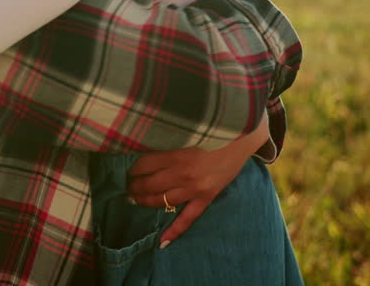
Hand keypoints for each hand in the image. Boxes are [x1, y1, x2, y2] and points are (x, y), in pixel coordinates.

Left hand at [126, 110, 269, 246]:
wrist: (242, 135)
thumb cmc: (213, 127)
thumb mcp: (187, 129)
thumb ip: (168, 139)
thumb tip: (144, 144)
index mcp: (177, 154)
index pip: (144, 164)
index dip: (133, 168)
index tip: (127, 168)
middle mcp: (184, 174)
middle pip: (150, 184)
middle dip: (134, 186)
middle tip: (126, 185)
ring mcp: (195, 189)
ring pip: (162, 201)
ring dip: (145, 201)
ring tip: (134, 199)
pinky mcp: (206, 197)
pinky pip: (188, 218)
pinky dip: (175, 231)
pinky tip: (162, 242)